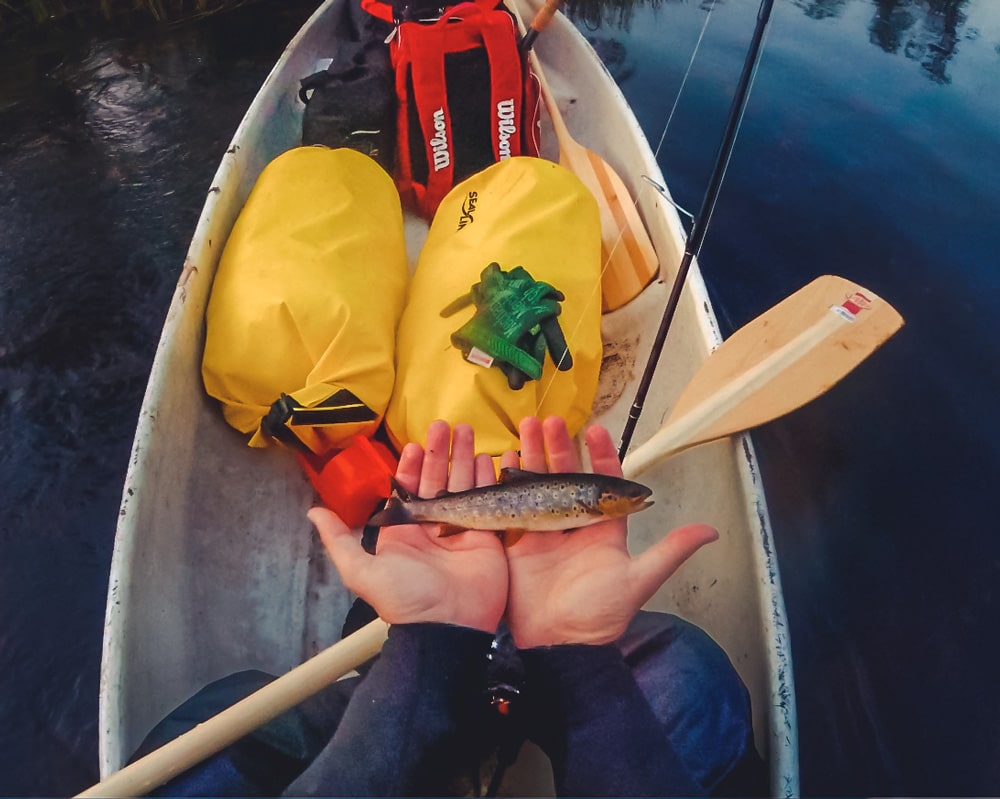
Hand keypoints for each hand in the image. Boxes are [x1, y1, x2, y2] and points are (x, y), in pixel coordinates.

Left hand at [311, 421, 507, 632]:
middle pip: (437, 479)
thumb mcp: (361, 570)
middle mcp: (433, 526)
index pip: (408, 489)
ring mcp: (461, 528)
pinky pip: (487, 499)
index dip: (412, 465)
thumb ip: (339, 540)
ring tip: (467, 431)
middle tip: (444, 425)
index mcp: (404, 531)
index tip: (416, 444)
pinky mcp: (487, 535)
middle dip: (440, 452)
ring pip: (463, 483)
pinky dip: (487, 478)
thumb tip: (313, 512)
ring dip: (464, 457)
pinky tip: (488, 458)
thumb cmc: (404, 598)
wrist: (446, 625)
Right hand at [502, 416, 718, 647]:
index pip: (602, 480)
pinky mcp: (519, 540)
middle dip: (559, 446)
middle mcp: (574, 522)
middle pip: (566, 474)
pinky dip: (509, 481)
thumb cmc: (601, 614)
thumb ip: (671, 550)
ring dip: (534, 455)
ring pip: (539, 482)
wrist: (561, 642)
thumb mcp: (640, 579)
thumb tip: (710, 530)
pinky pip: (513, 504)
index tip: (595, 431)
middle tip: (553, 421)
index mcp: (603, 527)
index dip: (600, 454)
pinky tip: (506, 460)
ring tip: (529, 427)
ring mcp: (545, 529)